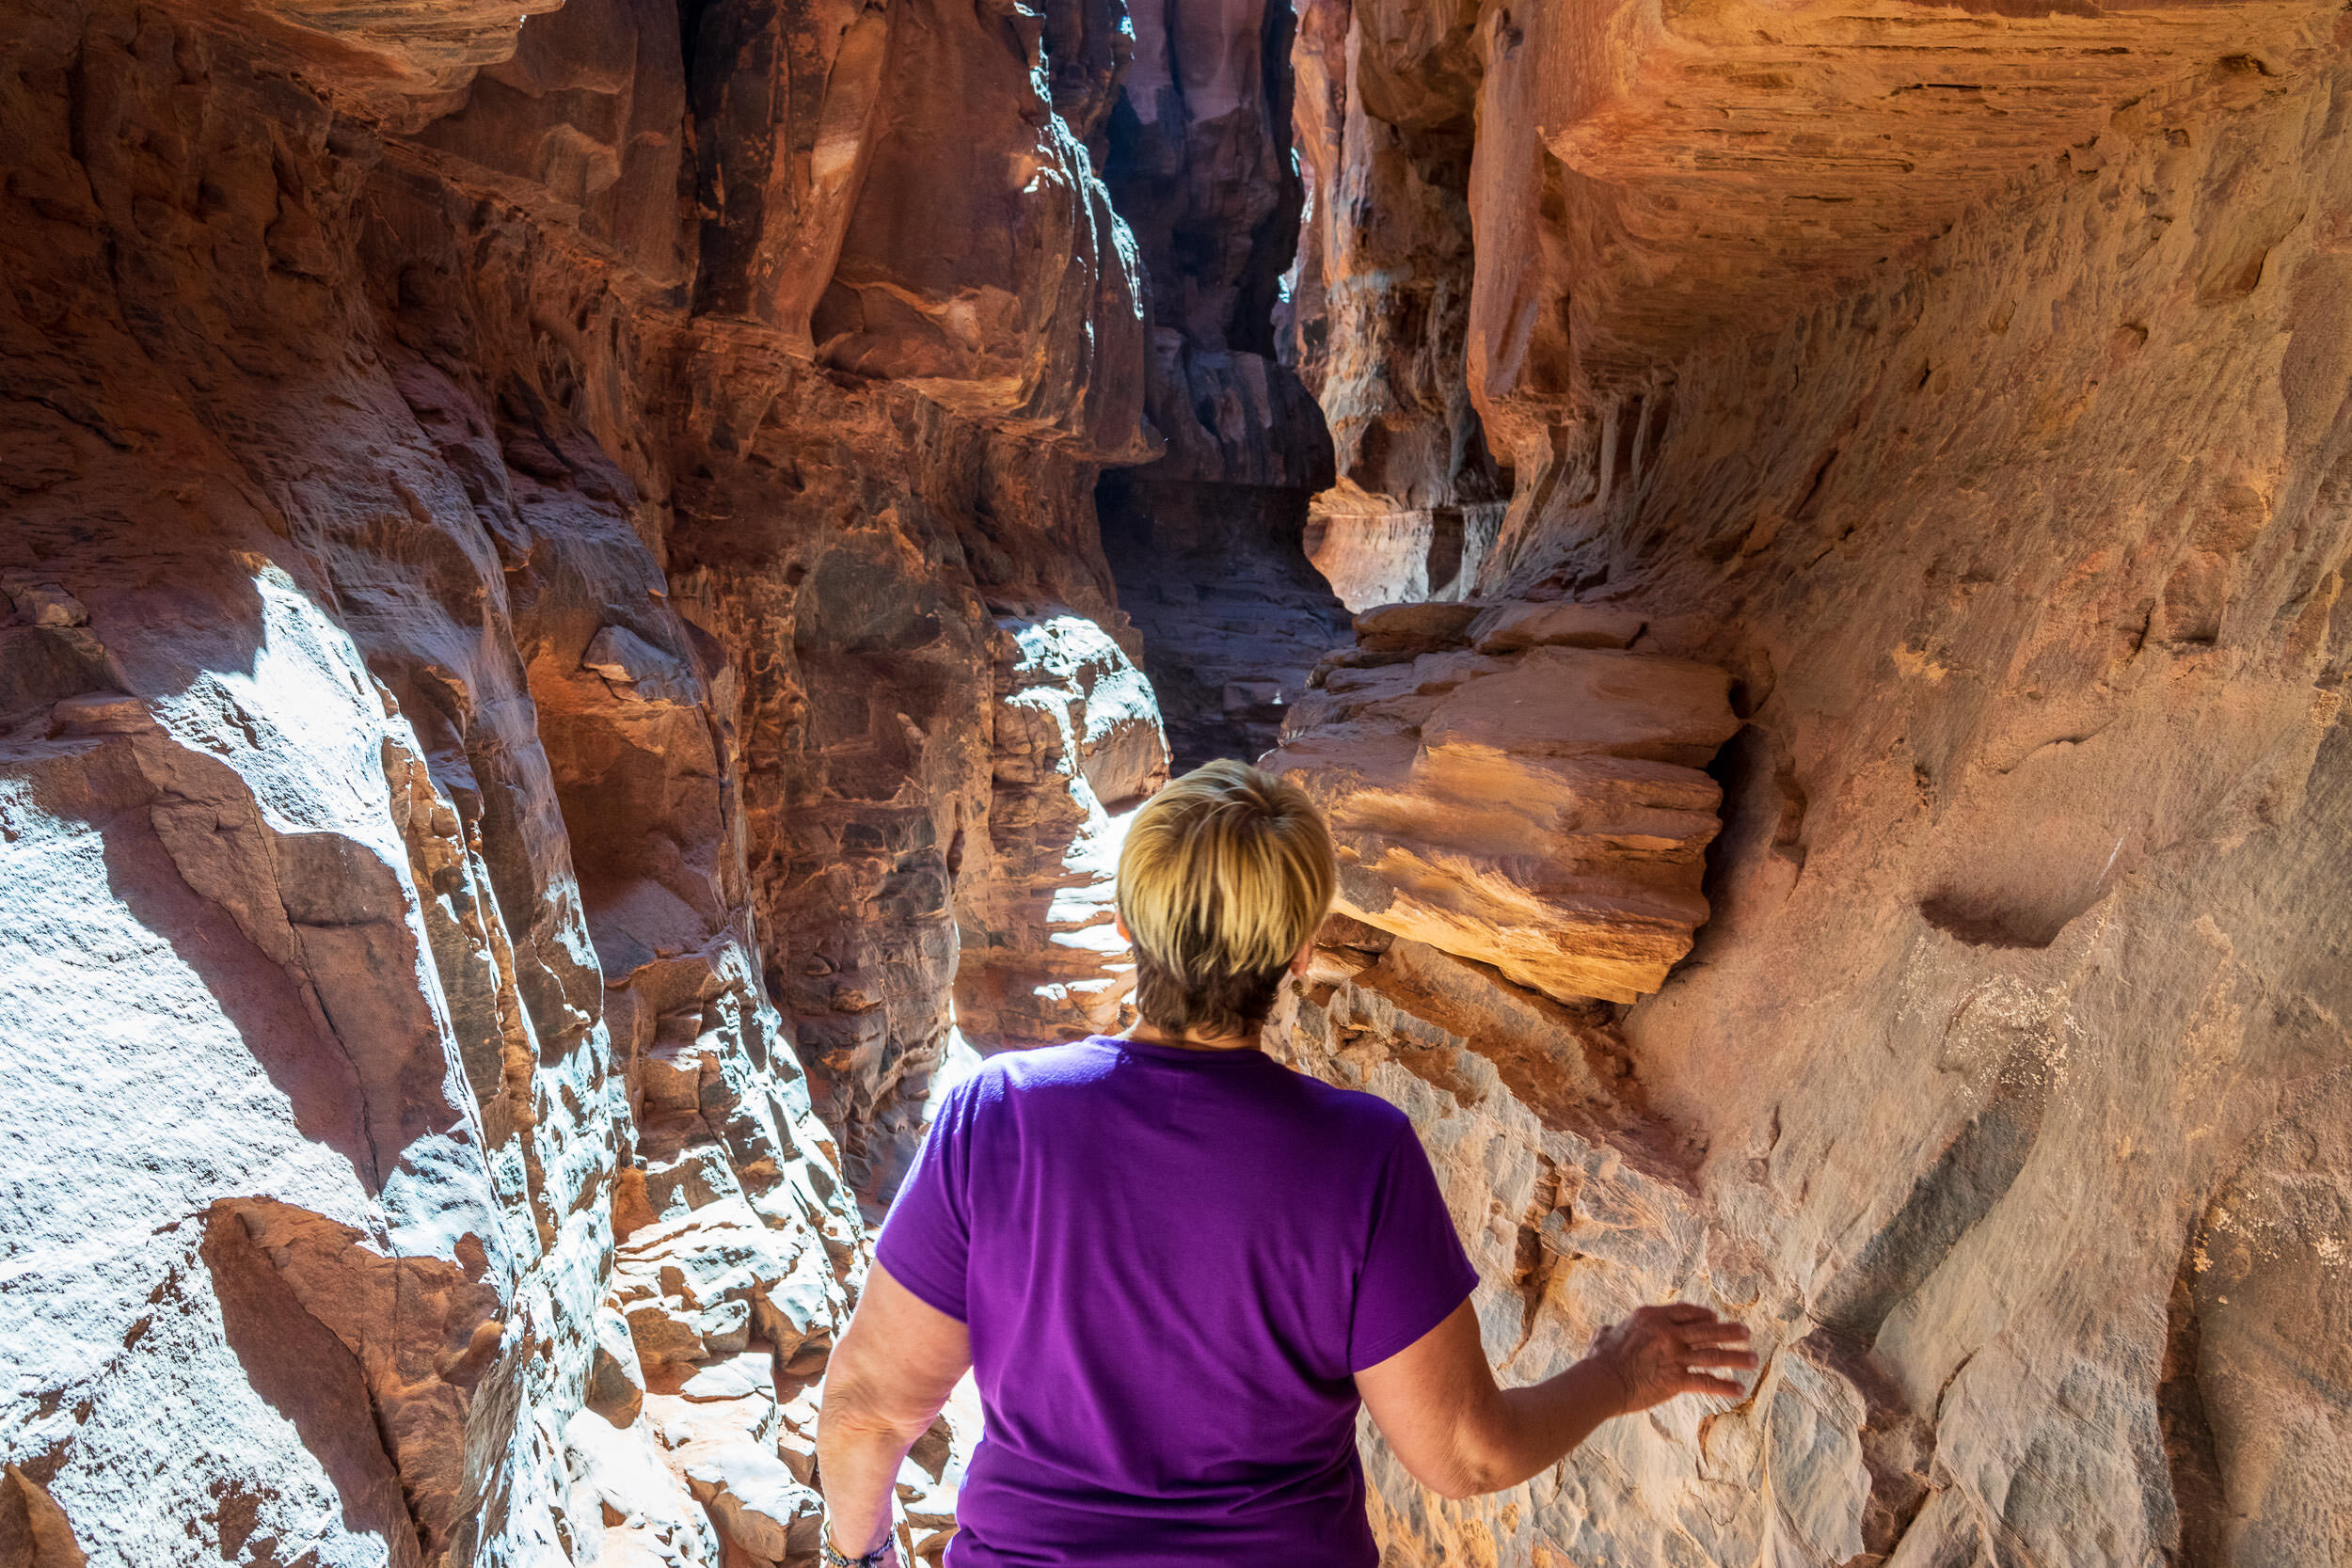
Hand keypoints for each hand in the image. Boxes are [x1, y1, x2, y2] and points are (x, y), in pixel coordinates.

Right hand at [1587, 1303, 1754, 1415]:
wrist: (1602, 1382)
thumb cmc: (1599, 1359)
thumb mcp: (1605, 1334)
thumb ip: (1612, 1330)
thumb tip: (1606, 1331)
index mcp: (1652, 1317)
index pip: (1686, 1312)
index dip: (1704, 1315)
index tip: (1715, 1318)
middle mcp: (1667, 1332)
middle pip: (1706, 1329)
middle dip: (1729, 1332)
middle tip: (1746, 1333)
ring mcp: (1674, 1355)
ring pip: (1713, 1354)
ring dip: (1736, 1357)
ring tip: (1753, 1358)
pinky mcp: (1676, 1379)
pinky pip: (1706, 1381)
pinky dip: (1725, 1386)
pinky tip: (1739, 1388)